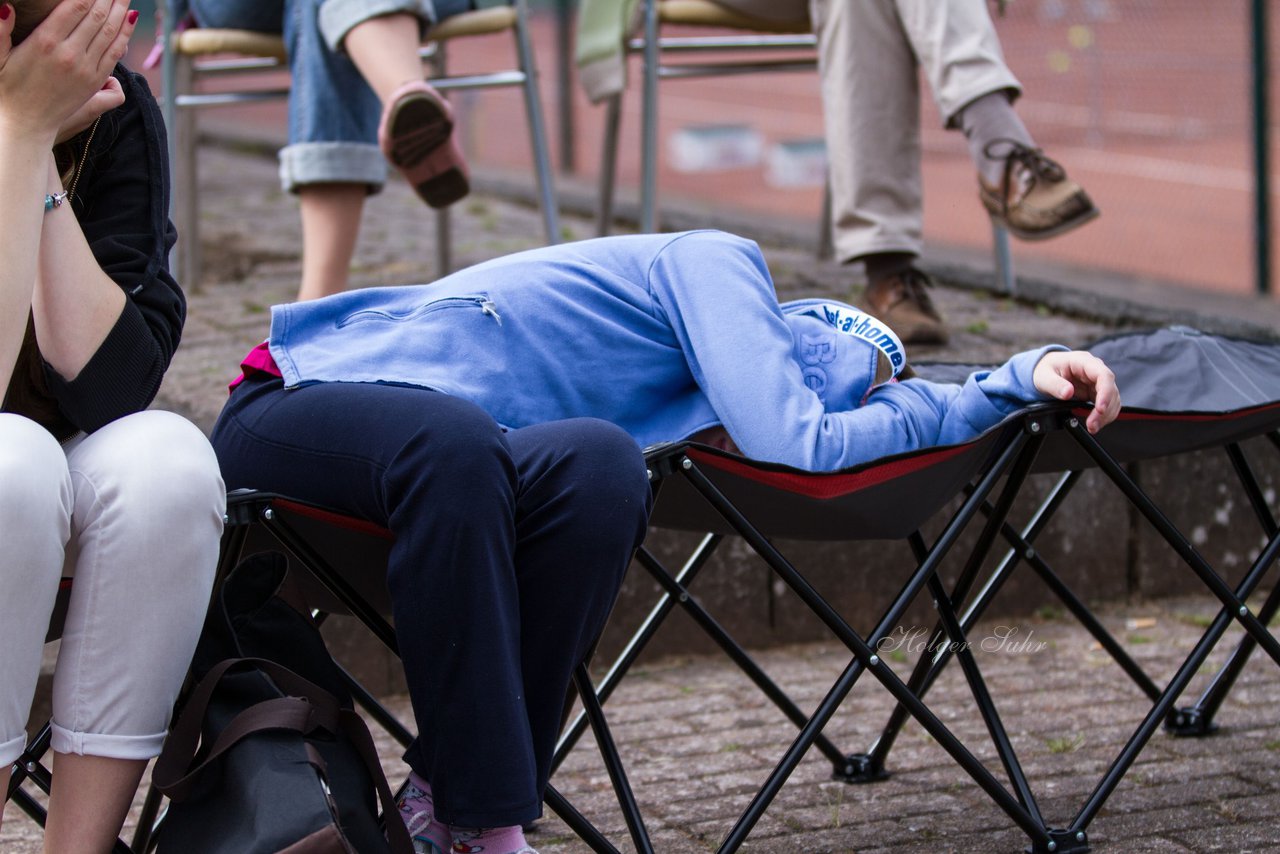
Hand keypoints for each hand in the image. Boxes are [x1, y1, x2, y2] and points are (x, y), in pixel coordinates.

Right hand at [0, 0, 136, 143]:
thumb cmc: (9, 88)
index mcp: (45, 42)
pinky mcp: (95, 82)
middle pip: (97, 17)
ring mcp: (86, 69)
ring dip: (120, 10)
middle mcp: (69, 54)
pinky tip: (129, 19)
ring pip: (110, 33)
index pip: (75, 7)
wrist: (27, 124)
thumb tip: (6, 6)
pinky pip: (114, 53)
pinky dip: (124, 34)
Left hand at [1033, 350, 1120, 433]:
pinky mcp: (1095, 392)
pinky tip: (1094, 423)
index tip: (1101, 408)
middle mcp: (1094, 370)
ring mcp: (1096, 382)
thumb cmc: (1044, 370)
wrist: (1044, 371)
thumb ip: (1055, 385)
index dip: (1106, 392)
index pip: (1104, 375)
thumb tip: (1068, 393)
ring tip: (1092, 427)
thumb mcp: (1044, 377)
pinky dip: (1103, 416)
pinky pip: (1106, 404)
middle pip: (1110, 389)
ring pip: (1112, 399)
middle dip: (1105, 409)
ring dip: (1105, 415)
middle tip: (1092, 424)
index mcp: (1083, 362)